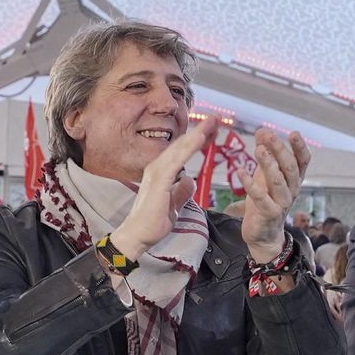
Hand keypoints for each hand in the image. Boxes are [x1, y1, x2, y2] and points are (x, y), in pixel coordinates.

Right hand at [113, 118, 217, 259]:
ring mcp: (156, 173)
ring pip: (179, 149)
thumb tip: (189, 180)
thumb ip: (181, 192)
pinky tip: (200, 139)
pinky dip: (189, 149)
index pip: (181, 153)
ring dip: (196, 135)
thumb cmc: (153, 223)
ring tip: (211, 123)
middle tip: (215, 119)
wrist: (138, 235)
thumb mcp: (174, 205)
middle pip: (181, 146)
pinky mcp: (159, 180)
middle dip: (199, 132)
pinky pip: (177, 161)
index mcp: (161, 174)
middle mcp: (157, 169)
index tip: (211, 131)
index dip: (196, 141)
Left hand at [240, 129, 310, 262]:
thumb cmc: (265, 202)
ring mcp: (281, 203)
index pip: (302, 161)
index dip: (299, 147)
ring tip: (258, 149)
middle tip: (268, 135)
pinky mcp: (268, 213)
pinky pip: (260, 198)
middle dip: (280, 150)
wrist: (263, 235)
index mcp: (293, 180)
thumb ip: (266, 156)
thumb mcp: (265, 176)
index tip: (293, 133)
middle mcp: (291, 190)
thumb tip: (263, 132)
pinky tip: (240, 171)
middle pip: (289, 168)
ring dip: (268, 164)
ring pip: (278, 182)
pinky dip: (250, 184)